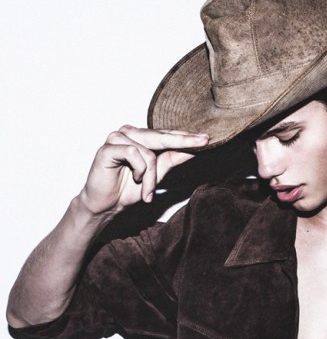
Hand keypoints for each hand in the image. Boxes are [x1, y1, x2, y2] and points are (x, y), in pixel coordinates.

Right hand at [78, 125, 208, 215]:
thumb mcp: (156, 175)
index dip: (186, 137)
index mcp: (140, 137)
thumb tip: (191, 150)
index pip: (166, 135)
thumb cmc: (128, 190)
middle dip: (183, 143)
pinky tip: (135, 180)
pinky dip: (139, 171)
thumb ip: (171, 160)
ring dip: (151, 176)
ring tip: (147, 191)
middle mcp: (129, 133)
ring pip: (148, 151)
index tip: (207, 138)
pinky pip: (133, 153)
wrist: (106, 205)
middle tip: (203, 142)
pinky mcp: (108, 148)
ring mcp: (117, 138)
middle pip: (161, 136)